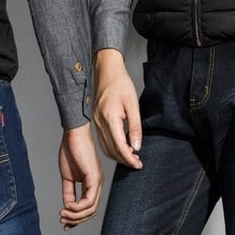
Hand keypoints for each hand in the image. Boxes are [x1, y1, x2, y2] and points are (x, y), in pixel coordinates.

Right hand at [58, 123, 103, 230]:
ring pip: (91, 208)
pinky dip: (77, 206)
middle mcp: (97, 185)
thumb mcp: (67, 177)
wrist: (73, 135)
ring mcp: (97, 181)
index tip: (65, 223)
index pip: (88, 208)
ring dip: (75, 215)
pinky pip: (89, 199)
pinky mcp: (94, 177)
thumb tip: (67, 207)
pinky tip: (68, 206)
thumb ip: (68, 193)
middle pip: (91, 212)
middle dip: (76, 220)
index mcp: (91, 185)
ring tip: (63, 214)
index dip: (77, 218)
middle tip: (62, 220)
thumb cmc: (71, 152)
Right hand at [93, 48, 142, 168]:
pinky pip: (104, 141)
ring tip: (131, 158)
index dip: (129, 158)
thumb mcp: (133, 104)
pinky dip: (113, 149)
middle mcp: (101, 124)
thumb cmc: (120, 84)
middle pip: (112, 151)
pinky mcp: (97, 122)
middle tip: (137, 164)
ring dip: (118, 156)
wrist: (106, 71)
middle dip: (125, 160)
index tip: (138, 164)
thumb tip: (137, 146)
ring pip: (106, 148)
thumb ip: (135, 127)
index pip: (119, 146)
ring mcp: (97, 124)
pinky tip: (122, 148)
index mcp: (109, 119)